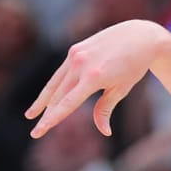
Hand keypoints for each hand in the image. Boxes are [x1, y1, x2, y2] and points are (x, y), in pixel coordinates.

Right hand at [28, 20, 168, 137]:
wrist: (139, 36)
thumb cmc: (134, 66)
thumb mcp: (121, 89)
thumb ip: (106, 109)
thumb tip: (104, 131)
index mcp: (94, 77)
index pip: (68, 103)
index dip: (52, 119)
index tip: (40, 131)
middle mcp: (81, 64)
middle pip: (58, 96)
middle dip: (46, 115)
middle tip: (36, 133)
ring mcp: (75, 55)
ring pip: (55, 83)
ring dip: (42, 101)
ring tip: (31, 115)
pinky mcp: (75, 49)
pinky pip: (61, 72)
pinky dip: (53, 86)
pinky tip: (46, 98)